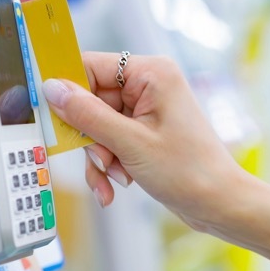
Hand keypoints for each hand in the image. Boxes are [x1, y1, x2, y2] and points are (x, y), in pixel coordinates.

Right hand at [41, 53, 269, 270]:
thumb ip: (87, 115)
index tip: (49, 114)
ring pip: (97, 125)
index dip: (68, 90)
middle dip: (90, 138)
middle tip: (100, 161)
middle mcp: (149, 84)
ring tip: (115, 178)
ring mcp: (147, 108)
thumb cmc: (188, 171)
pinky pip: (110, 140)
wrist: (219, 204)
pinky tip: (116, 186)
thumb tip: (52, 89)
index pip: (90, 65)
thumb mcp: (130, 144)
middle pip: (91, 100)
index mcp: (151, 73)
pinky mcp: (145, 130)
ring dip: (99, 156)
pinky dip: (109, 163)